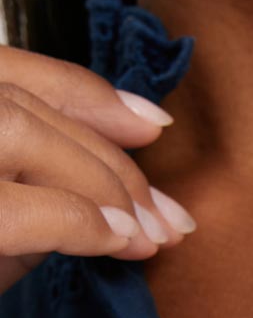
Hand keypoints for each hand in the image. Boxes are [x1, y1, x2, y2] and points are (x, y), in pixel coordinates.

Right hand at [0, 41, 194, 294]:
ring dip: (102, 185)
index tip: (156, 125)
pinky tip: (116, 243)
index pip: (11, 74)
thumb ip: (41, 194)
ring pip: (21, 131)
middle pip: (27, 107)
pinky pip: (19, 205)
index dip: (86, 94)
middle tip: (172, 219)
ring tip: (150, 237)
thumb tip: (120, 192)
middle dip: (113, 164)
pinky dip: (77, 221)